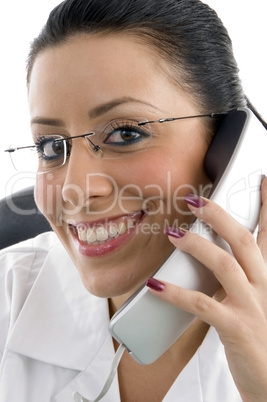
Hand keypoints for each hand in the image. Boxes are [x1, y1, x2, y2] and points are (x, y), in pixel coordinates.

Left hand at [147, 177, 266, 401]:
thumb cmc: (254, 334)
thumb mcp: (250, 299)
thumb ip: (233, 276)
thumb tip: (203, 253)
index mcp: (265, 276)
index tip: (262, 180)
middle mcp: (262, 286)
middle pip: (242, 240)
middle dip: (218, 215)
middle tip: (194, 199)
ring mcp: (251, 306)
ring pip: (223, 265)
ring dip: (196, 246)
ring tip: (173, 234)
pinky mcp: (236, 328)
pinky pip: (202, 305)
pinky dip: (176, 293)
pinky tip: (156, 285)